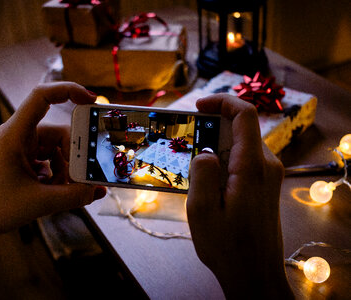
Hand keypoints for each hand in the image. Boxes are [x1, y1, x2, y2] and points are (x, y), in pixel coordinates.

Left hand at [0, 83, 106, 289]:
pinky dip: (56, 177)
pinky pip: (47, 163)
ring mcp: (19, 151)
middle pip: (58, 133)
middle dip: (74, 154)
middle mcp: (18, 138)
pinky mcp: (20, 165)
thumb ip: (73, 196)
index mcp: (15, 134)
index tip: (91, 100)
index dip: (68, 90)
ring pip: (55, 151)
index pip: (42, 96)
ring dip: (65, 170)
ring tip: (67, 191)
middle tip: (86, 175)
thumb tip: (97, 191)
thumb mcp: (38, 202)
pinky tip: (54, 194)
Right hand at [186, 94, 292, 298]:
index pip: (244, 114)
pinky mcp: (264, 185)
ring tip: (192, 167)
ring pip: (240, 145)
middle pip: (240, 128)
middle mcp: (266, 166)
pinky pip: (243, 160)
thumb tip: (205, 151)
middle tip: (185, 143)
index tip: (198, 105)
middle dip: (211, 128)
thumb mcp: (201, 210)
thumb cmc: (227, 246)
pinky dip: (223, 160)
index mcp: (251, 167)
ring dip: (215, 146)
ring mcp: (268, 176)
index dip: (222, 101)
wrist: (254, 274)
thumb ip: (202, 172)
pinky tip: (207, 181)